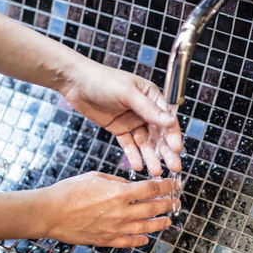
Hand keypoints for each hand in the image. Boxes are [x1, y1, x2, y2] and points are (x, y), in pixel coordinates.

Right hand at [40, 172, 177, 246]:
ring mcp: (115, 229)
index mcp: (120, 193)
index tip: (171, 184)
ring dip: (159, 223)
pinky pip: (128, 242)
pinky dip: (140, 241)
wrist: (50, 213)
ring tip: (168, 221)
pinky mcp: (106, 240)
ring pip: (146, 227)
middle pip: (153, 208)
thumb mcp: (96, 177)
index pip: (151, 189)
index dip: (164, 186)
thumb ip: (117, 182)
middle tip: (175, 202)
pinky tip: (146, 238)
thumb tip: (131, 186)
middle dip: (167, 204)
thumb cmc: (70, 191)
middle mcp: (122, 212)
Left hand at [61, 58, 181, 175]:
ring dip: (151, 156)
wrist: (76, 82)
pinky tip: (138, 166)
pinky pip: (128, 144)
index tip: (176, 149)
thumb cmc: (103, 80)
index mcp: (151, 96)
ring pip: (144, 142)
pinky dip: (133, 155)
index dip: (172, 135)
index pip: (166, 118)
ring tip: (156, 172)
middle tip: (174, 167)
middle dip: (166, 151)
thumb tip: (170, 121)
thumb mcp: (128, 94)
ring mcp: (131, 120)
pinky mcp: (119, 128)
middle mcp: (144, 109)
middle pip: (158, 133)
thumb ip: (149, 109)